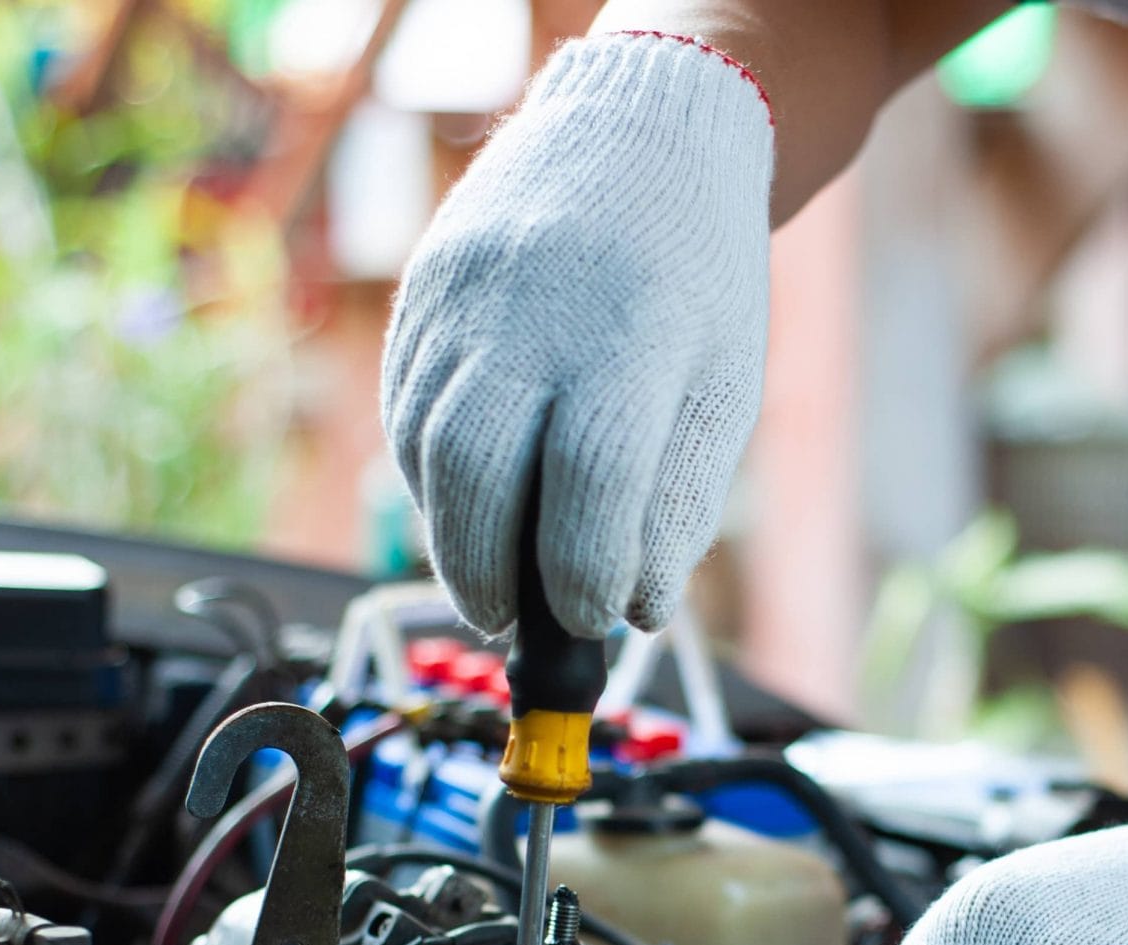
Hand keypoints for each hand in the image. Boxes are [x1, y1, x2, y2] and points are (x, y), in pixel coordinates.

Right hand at [381, 33, 773, 636]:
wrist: (638, 135)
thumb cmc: (694, 280)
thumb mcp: (722, 384)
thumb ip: (681, 500)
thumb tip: (639, 610)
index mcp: (633, 334)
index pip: (591, 481)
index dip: (584, 573)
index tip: (592, 620)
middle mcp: (534, 311)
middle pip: (481, 472)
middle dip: (490, 575)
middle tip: (512, 626)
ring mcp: (465, 297)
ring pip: (426, 450)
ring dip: (450, 540)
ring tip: (490, 586)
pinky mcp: (423, 292)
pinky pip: (404, 412)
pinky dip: (427, 480)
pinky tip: (466, 510)